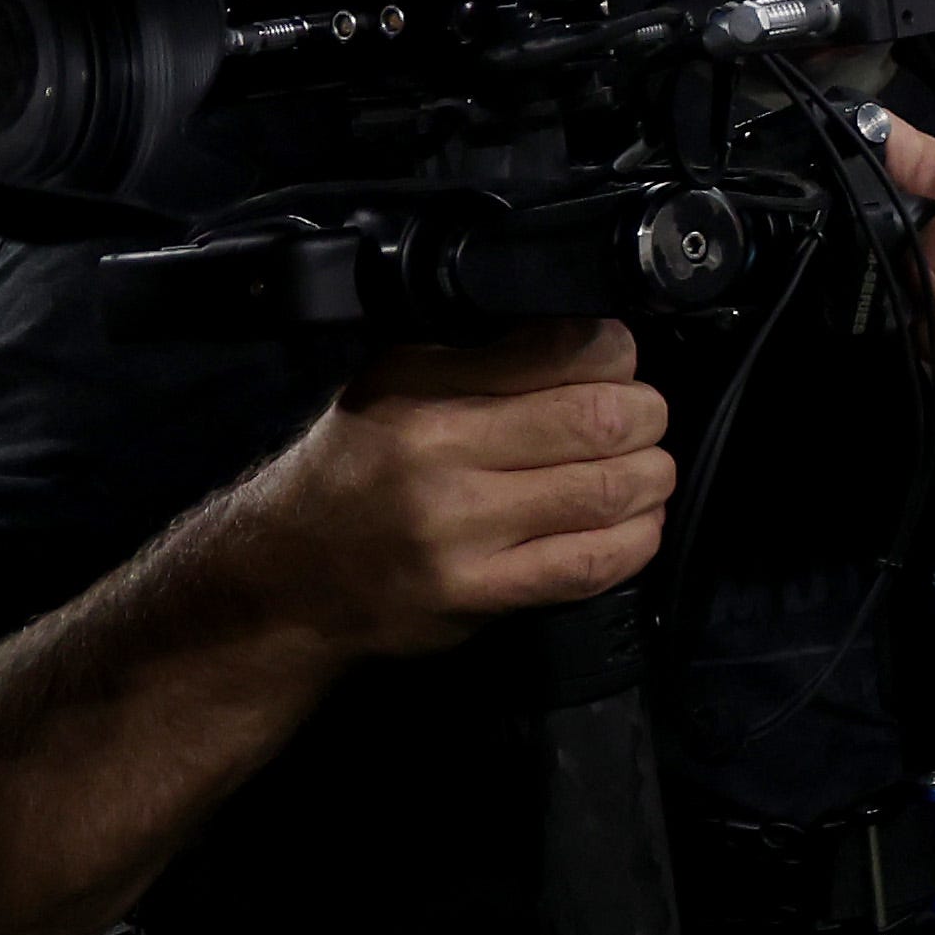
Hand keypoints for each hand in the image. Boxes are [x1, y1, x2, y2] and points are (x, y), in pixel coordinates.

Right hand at [231, 325, 671, 661]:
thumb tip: (595, 340)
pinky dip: (635, 540)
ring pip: (611, 491)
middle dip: (648, 416)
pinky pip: (592, 563)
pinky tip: (632, 524)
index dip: (619, 355)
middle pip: (605, 420)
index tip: (620, 367)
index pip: (568, 348)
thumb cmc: (354, 469)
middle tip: (644, 421)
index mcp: (422, 387)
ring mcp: (458, 531)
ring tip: (643, 472)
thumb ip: (487, 356)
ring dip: (651, 478)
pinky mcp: (476, 594)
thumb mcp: (397, 385)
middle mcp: (437, 453)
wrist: (282, 576)